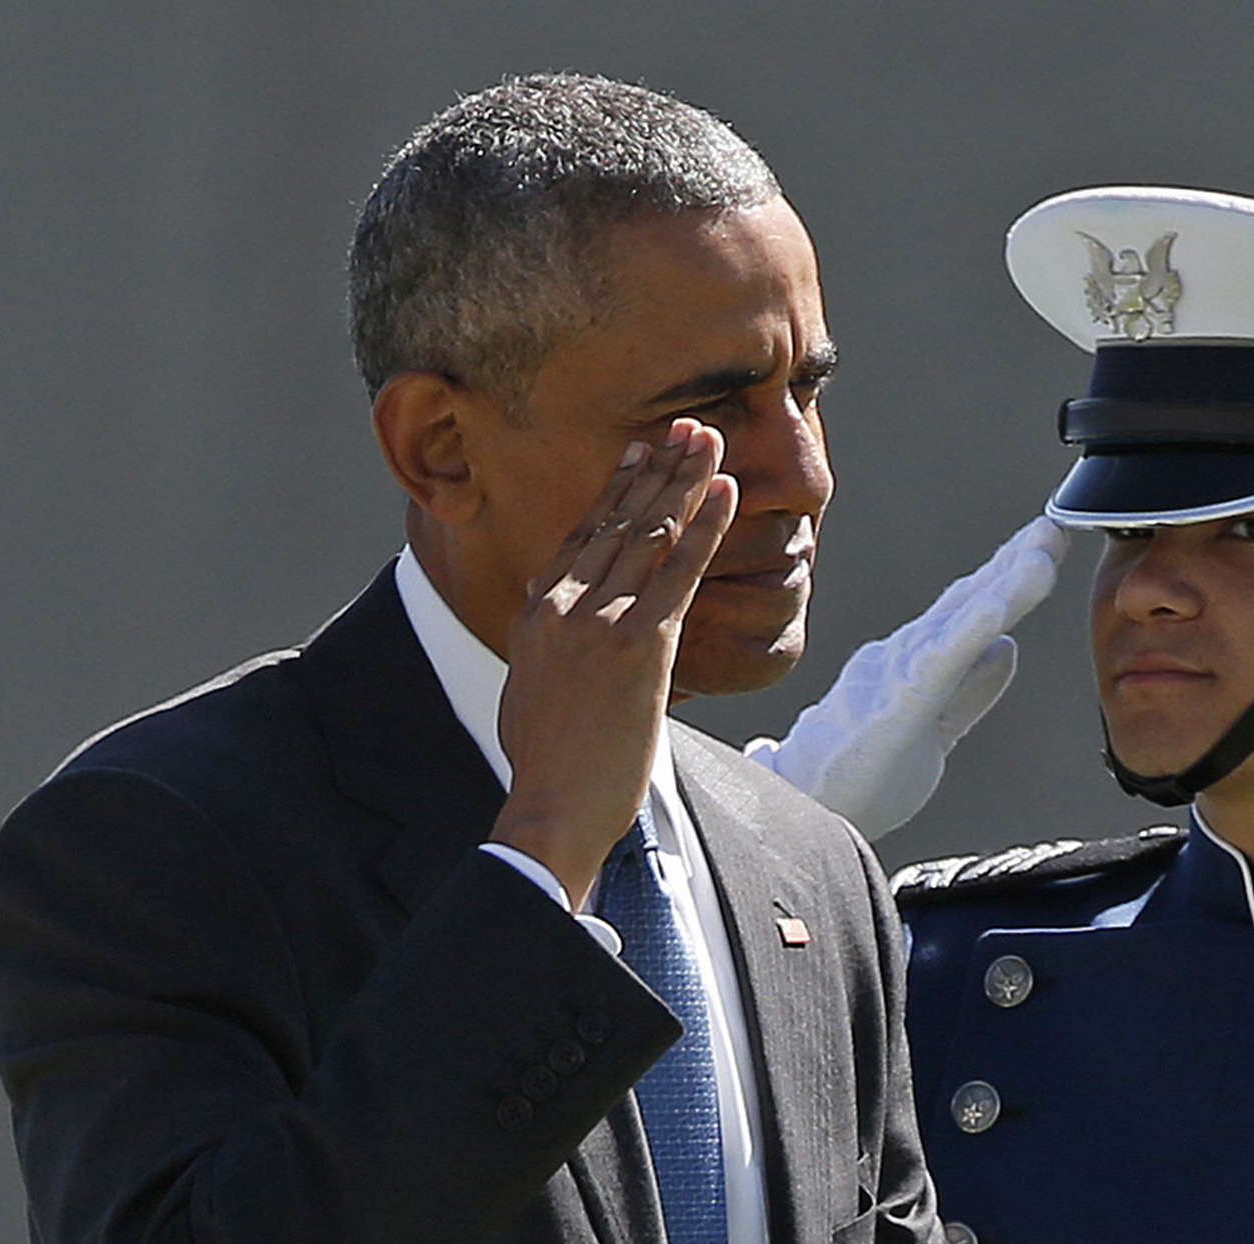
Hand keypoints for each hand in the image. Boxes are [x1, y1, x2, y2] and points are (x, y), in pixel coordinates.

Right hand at [491, 420, 736, 902]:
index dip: (616, 489)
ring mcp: (599, 621)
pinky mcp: (639, 645)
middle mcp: (563, 605)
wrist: (551, 808)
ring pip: (647, 533)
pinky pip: (678, 571)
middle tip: (686, 426)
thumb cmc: (546, 767)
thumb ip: (542, 646)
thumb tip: (543, 616)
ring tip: (711, 439)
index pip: (581, 535)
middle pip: (616, 520)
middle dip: (656, 468)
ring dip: (683, 480)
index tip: (641, 454)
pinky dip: (703, 526)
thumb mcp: (530, 691)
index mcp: (537, 613)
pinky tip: (724, 492)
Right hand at [746, 517, 1064, 837]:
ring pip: (953, 627)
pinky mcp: (890, 712)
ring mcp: (891, 680)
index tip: (1044, 546)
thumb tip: (1007, 649)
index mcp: (916, 667)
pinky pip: (933, 669)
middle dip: (1011, 566)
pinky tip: (996, 619)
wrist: (799, 810)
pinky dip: (966, 637)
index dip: (1006, 579)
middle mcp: (902, 660)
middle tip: (1052, 529)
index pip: (966, 614)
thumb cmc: (854, 776)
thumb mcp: (931, 731)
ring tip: (1038, 560)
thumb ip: (969, 692)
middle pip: (964, 605)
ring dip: (999, 592)